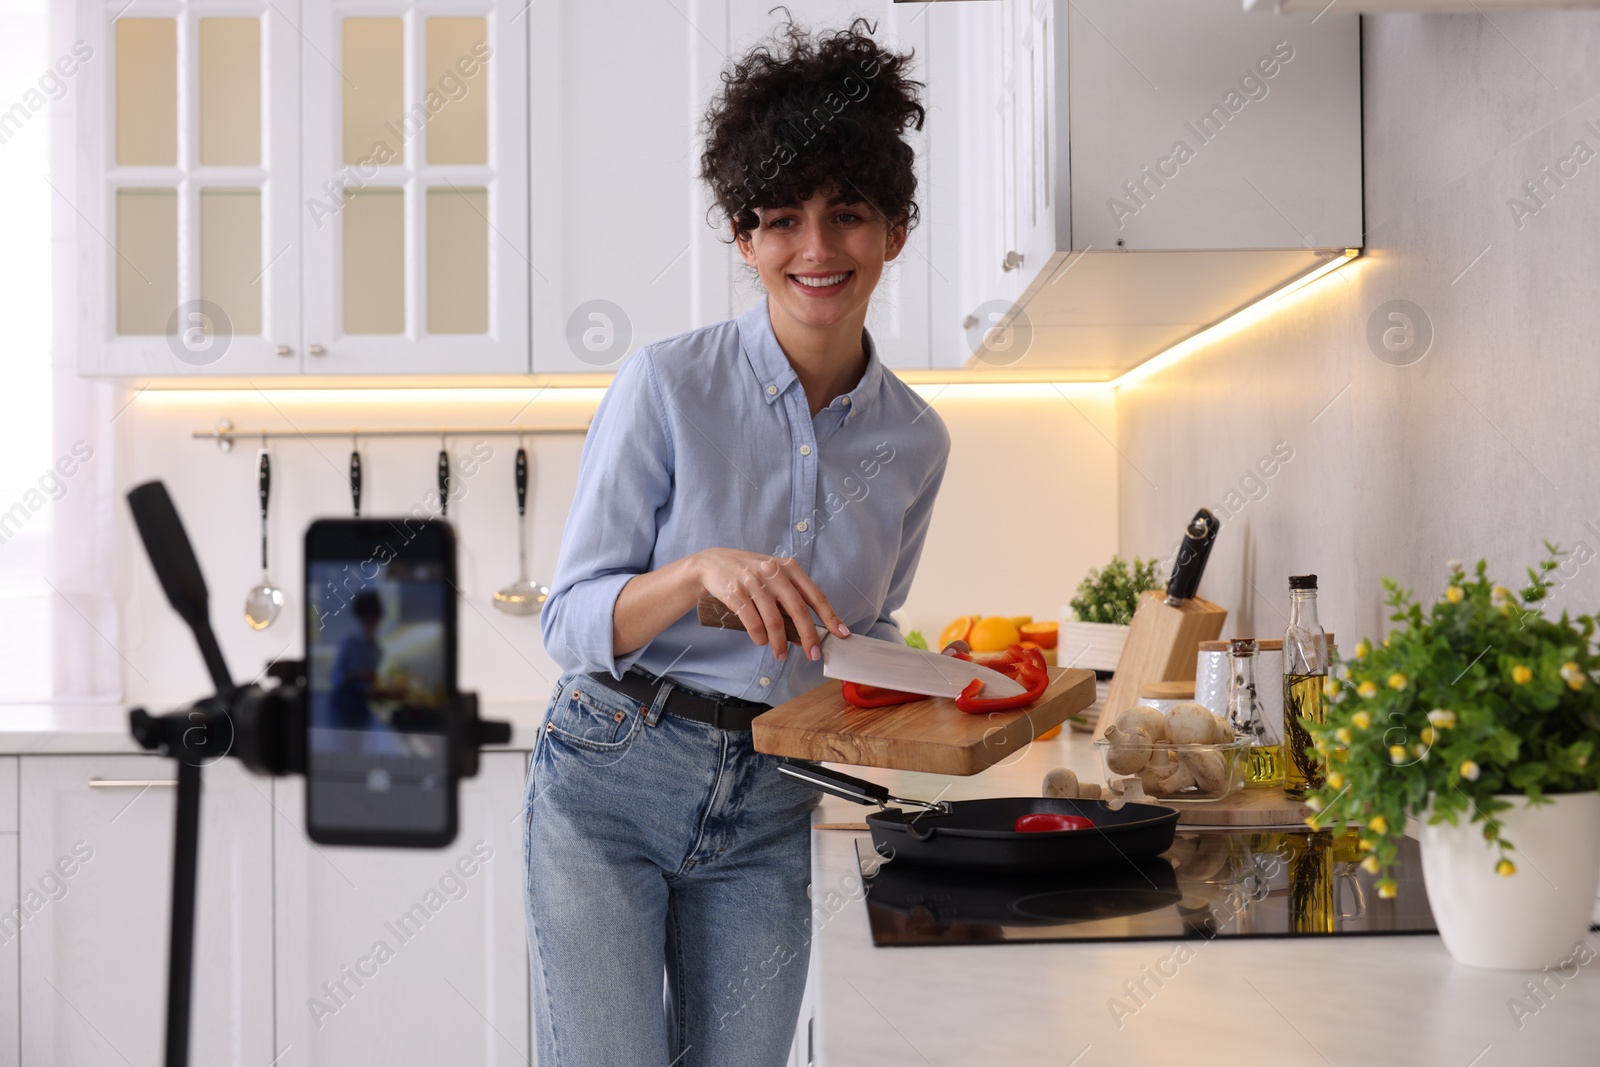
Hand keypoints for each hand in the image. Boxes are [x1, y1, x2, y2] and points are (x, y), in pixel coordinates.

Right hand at [691, 548, 848, 662]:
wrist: (713, 563)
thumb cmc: (750, 573)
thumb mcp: (774, 575)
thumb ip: (790, 598)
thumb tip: (808, 633)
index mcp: (789, 568)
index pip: (815, 595)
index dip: (830, 615)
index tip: (842, 633)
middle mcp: (774, 572)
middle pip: (798, 610)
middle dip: (808, 636)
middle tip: (814, 655)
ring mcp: (754, 582)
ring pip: (774, 620)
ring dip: (779, 643)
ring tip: (781, 654)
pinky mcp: (736, 592)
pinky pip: (753, 622)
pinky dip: (760, 637)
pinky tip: (762, 642)